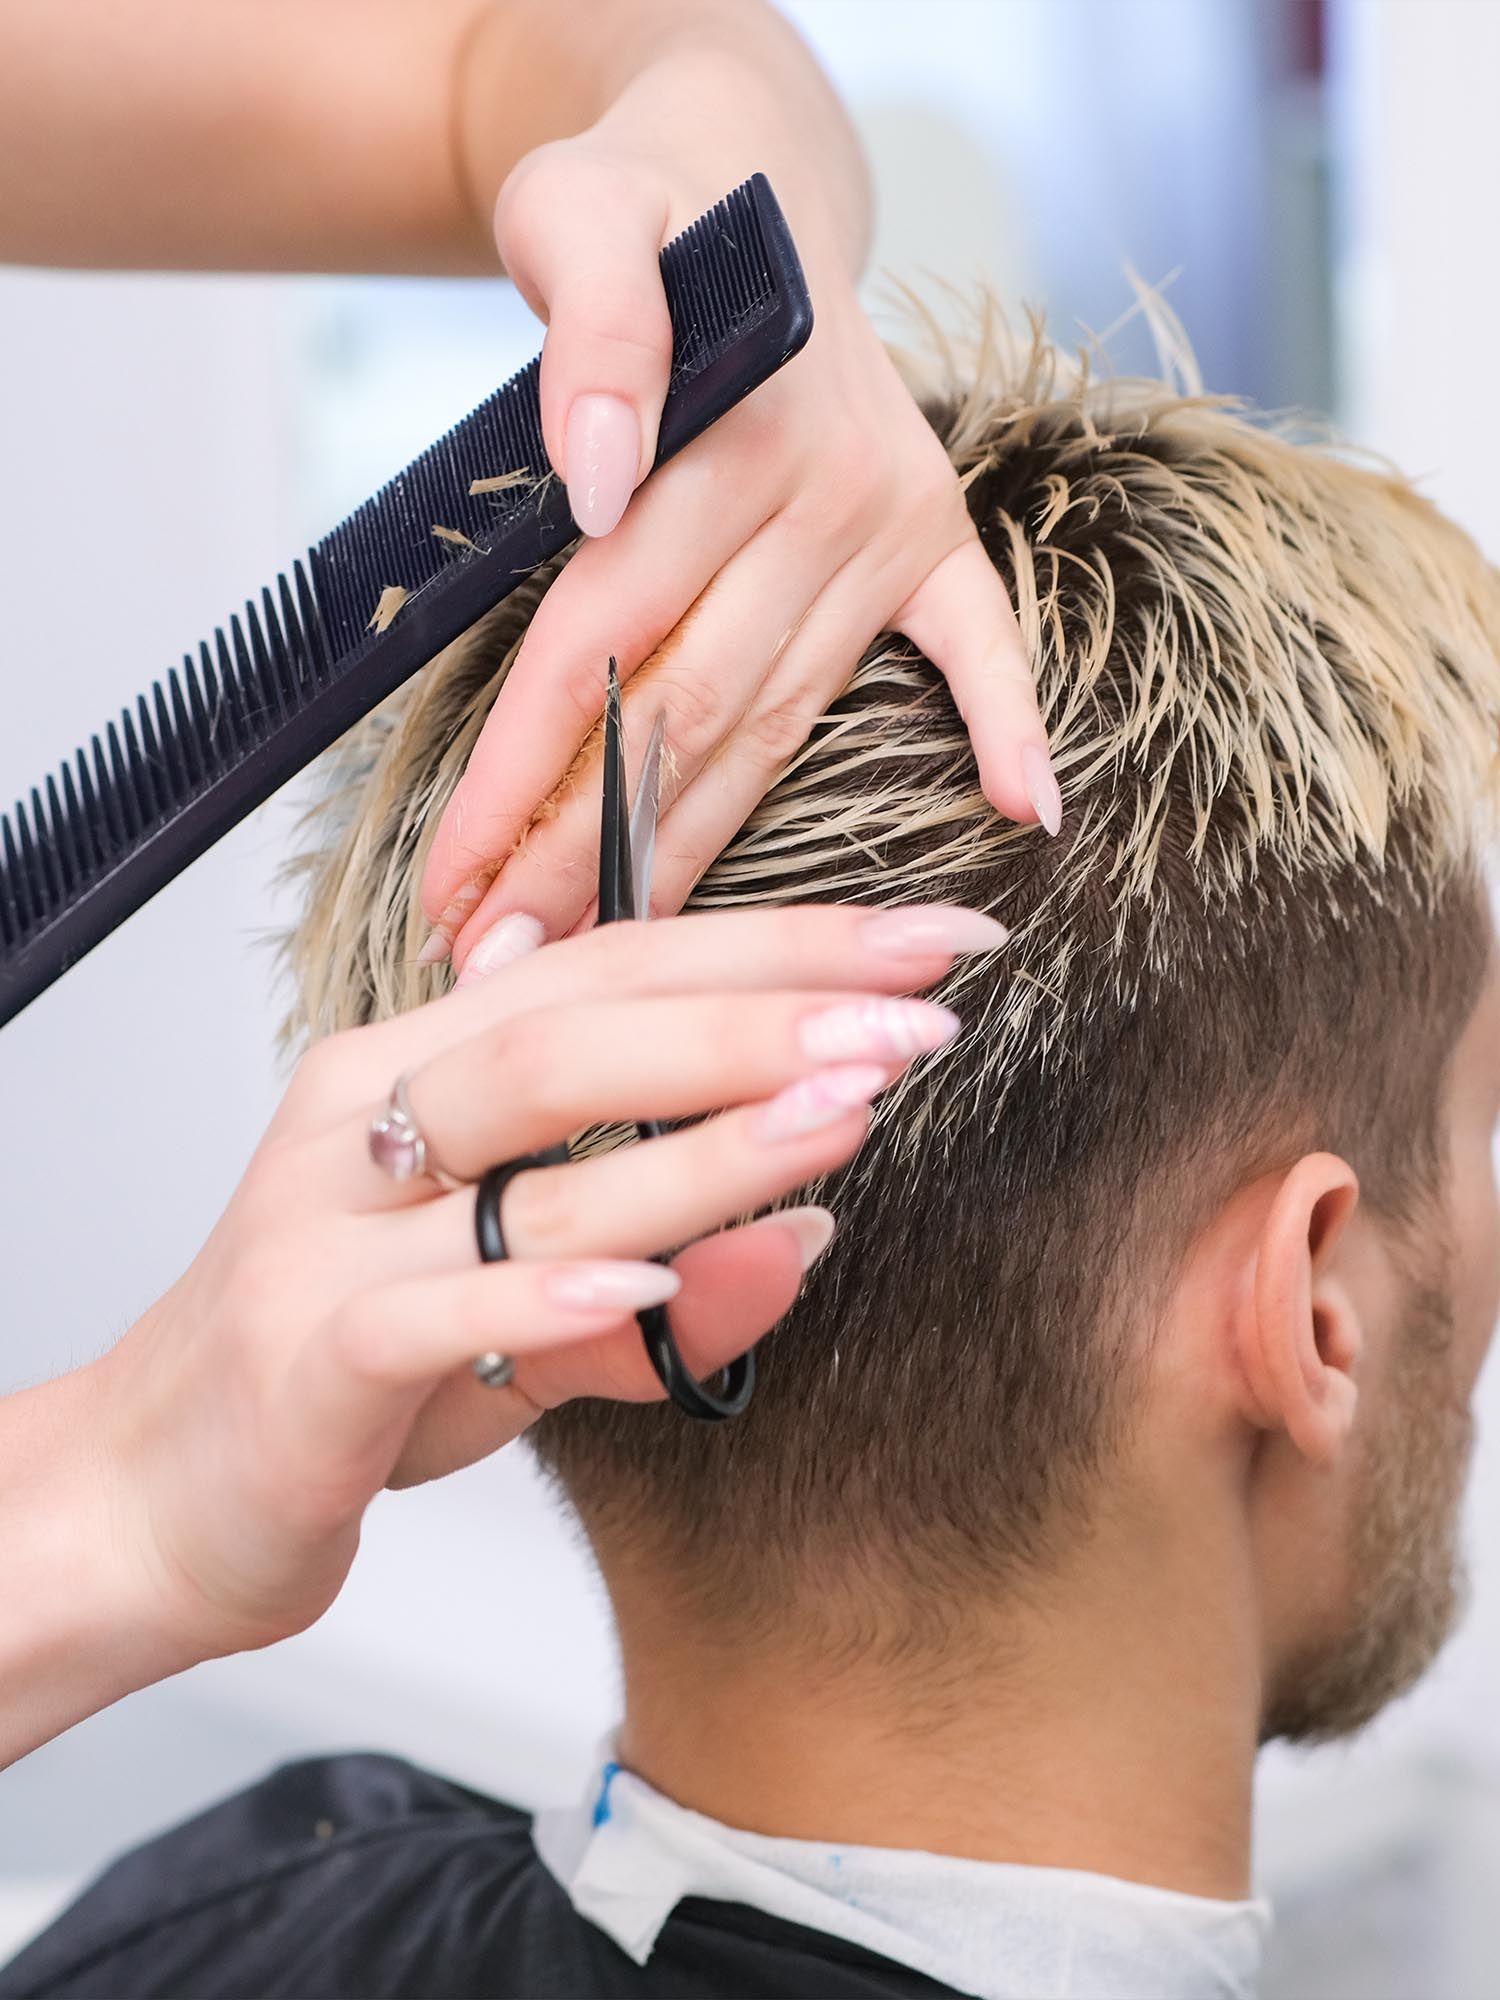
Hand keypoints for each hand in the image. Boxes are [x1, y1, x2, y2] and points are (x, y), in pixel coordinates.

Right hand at [89, 901, 999, 1669]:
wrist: (153, 1498)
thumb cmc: (340, 1376)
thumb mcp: (516, 1321)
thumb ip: (652, 1285)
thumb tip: (801, 1240)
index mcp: (415, 1072)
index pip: (613, 971)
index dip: (777, 947)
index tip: (921, 943)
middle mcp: (366, 1122)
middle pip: (578, 1028)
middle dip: (764, 1010)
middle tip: (918, 1010)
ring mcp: (326, 1230)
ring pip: (525, 1148)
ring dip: (701, 1136)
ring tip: (843, 1109)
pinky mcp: (305, 1353)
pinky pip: (431, 1311)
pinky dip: (543, 1297)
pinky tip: (649, 1288)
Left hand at [418, 134, 1057, 965]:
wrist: (740, 160)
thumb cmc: (637, 205)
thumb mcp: (581, 212)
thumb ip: (592, 328)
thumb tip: (603, 471)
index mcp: (739, 431)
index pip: (605, 639)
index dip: (523, 773)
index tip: (455, 888)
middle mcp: (830, 491)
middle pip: (687, 710)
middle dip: (586, 851)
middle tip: (504, 964)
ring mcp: (893, 521)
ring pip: (781, 719)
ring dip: (698, 850)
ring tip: (613, 957)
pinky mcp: (938, 533)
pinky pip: (982, 645)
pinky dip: (1006, 724)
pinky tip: (1028, 818)